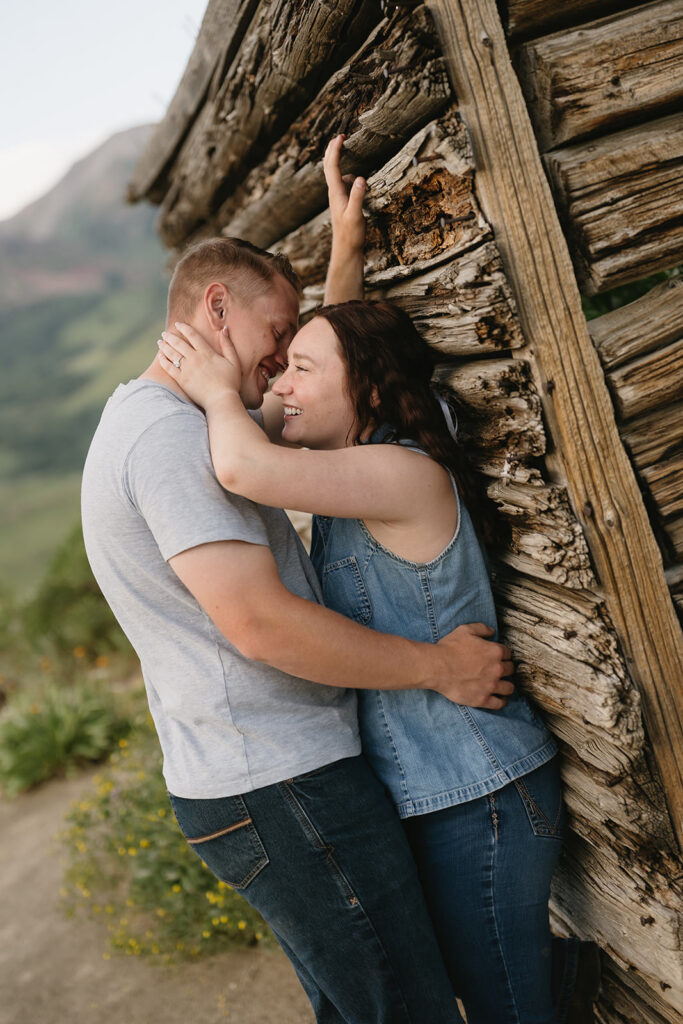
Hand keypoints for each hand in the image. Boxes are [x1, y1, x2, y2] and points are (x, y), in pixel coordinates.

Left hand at [157, 322, 240, 408]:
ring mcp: (187, 369)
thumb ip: (228, 345)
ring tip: (160, 342)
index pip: (192, 335)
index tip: (178, 324)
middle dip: (170, 336)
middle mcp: (194, 358)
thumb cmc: (230, 382)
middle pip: (178, 343)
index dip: (184, 328)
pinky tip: (160, 357)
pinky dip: (164, 361)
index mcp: (206, 353)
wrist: (220, 400)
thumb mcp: (234, 361)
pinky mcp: (182, 380)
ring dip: (164, 346)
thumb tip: (224, 329)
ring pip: (172, 353)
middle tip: (164, 333)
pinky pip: (169, 368)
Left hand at [324, 134, 365, 253]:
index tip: (341, 136)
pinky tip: (355, 178)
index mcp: (336, 193)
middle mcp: (334, 193)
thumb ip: (358, 196)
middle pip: (329, 167)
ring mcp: (337, 198)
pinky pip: (342, 184)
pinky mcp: (342, 203)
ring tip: (343, 148)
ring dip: (338, 160)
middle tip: (339, 136)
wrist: (346, 250)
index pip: (333, 166)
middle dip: (333, 150)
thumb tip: (361, 178)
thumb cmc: (351, 234)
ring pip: (335, 175)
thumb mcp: (356, 215)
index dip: (336, 150)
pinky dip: (346, 175)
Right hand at [432, 623, 514, 709]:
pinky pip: (500, 704)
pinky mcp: (483, 699)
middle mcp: (497, 669)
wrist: (436, 667)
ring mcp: (491, 686)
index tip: (497, 657)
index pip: (508, 653)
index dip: (502, 654)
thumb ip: (482, 628)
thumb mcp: (465, 630)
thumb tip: (492, 631)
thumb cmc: (449, 648)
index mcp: (494, 652)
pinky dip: (501, 701)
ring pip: (509, 688)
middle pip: (510, 670)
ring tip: (501, 684)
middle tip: (497, 669)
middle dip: (505, 668)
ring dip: (506, 685)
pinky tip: (499, 698)